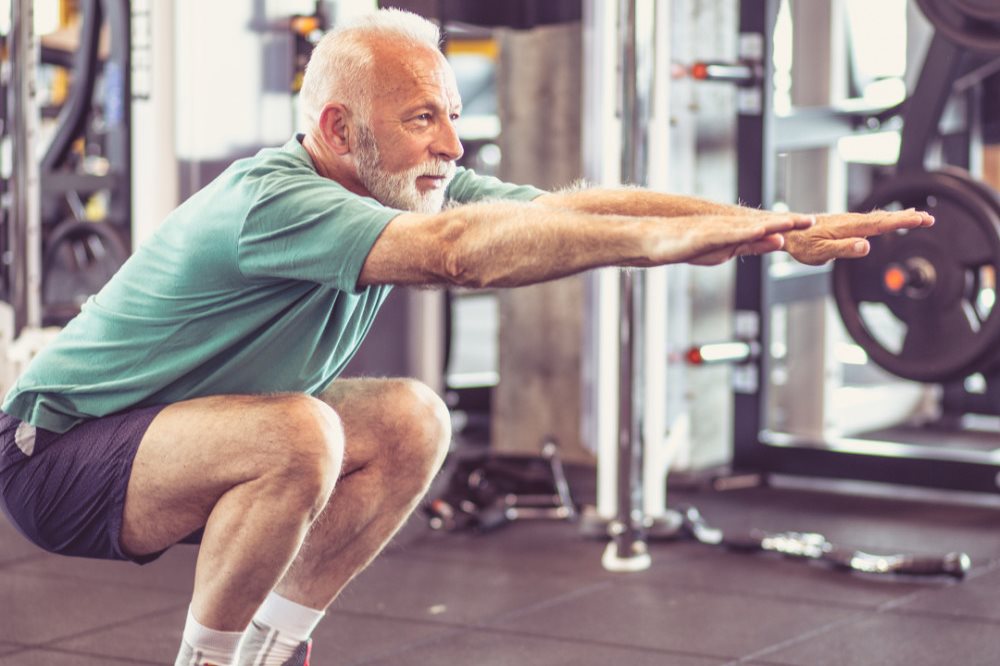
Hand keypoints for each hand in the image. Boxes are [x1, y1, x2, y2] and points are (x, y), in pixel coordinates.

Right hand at [650, 213, 814, 265]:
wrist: (655, 239)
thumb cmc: (689, 244)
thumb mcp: (727, 249)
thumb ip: (752, 245)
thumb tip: (779, 241)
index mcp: (737, 231)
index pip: (768, 228)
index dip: (790, 225)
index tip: (811, 224)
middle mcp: (730, 226)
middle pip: (763, 223)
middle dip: (788, 222)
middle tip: (812, 221)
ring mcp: (718, 230)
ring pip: (749, 227)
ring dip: (771, 224)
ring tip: (792, 223)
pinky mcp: (704, 236)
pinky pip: (727, 234)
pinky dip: (744, 232)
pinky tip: (759, 230)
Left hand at [783, 208, 933, 265]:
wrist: (787, 232)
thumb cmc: (802, 245)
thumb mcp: (821, 252)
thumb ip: (844, 249)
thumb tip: (867, 246)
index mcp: (850, 227)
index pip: (882, 224)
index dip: (903, 222)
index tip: (923, 219)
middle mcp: (852, 221)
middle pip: (885, 219)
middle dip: (908, 218)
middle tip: (930, 218)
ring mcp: (849, 221)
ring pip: (879, 218)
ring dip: (899, 217)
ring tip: (919, 217)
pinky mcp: (845, 224)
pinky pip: (871, 220)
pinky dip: (886, 219)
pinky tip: (891, 220)